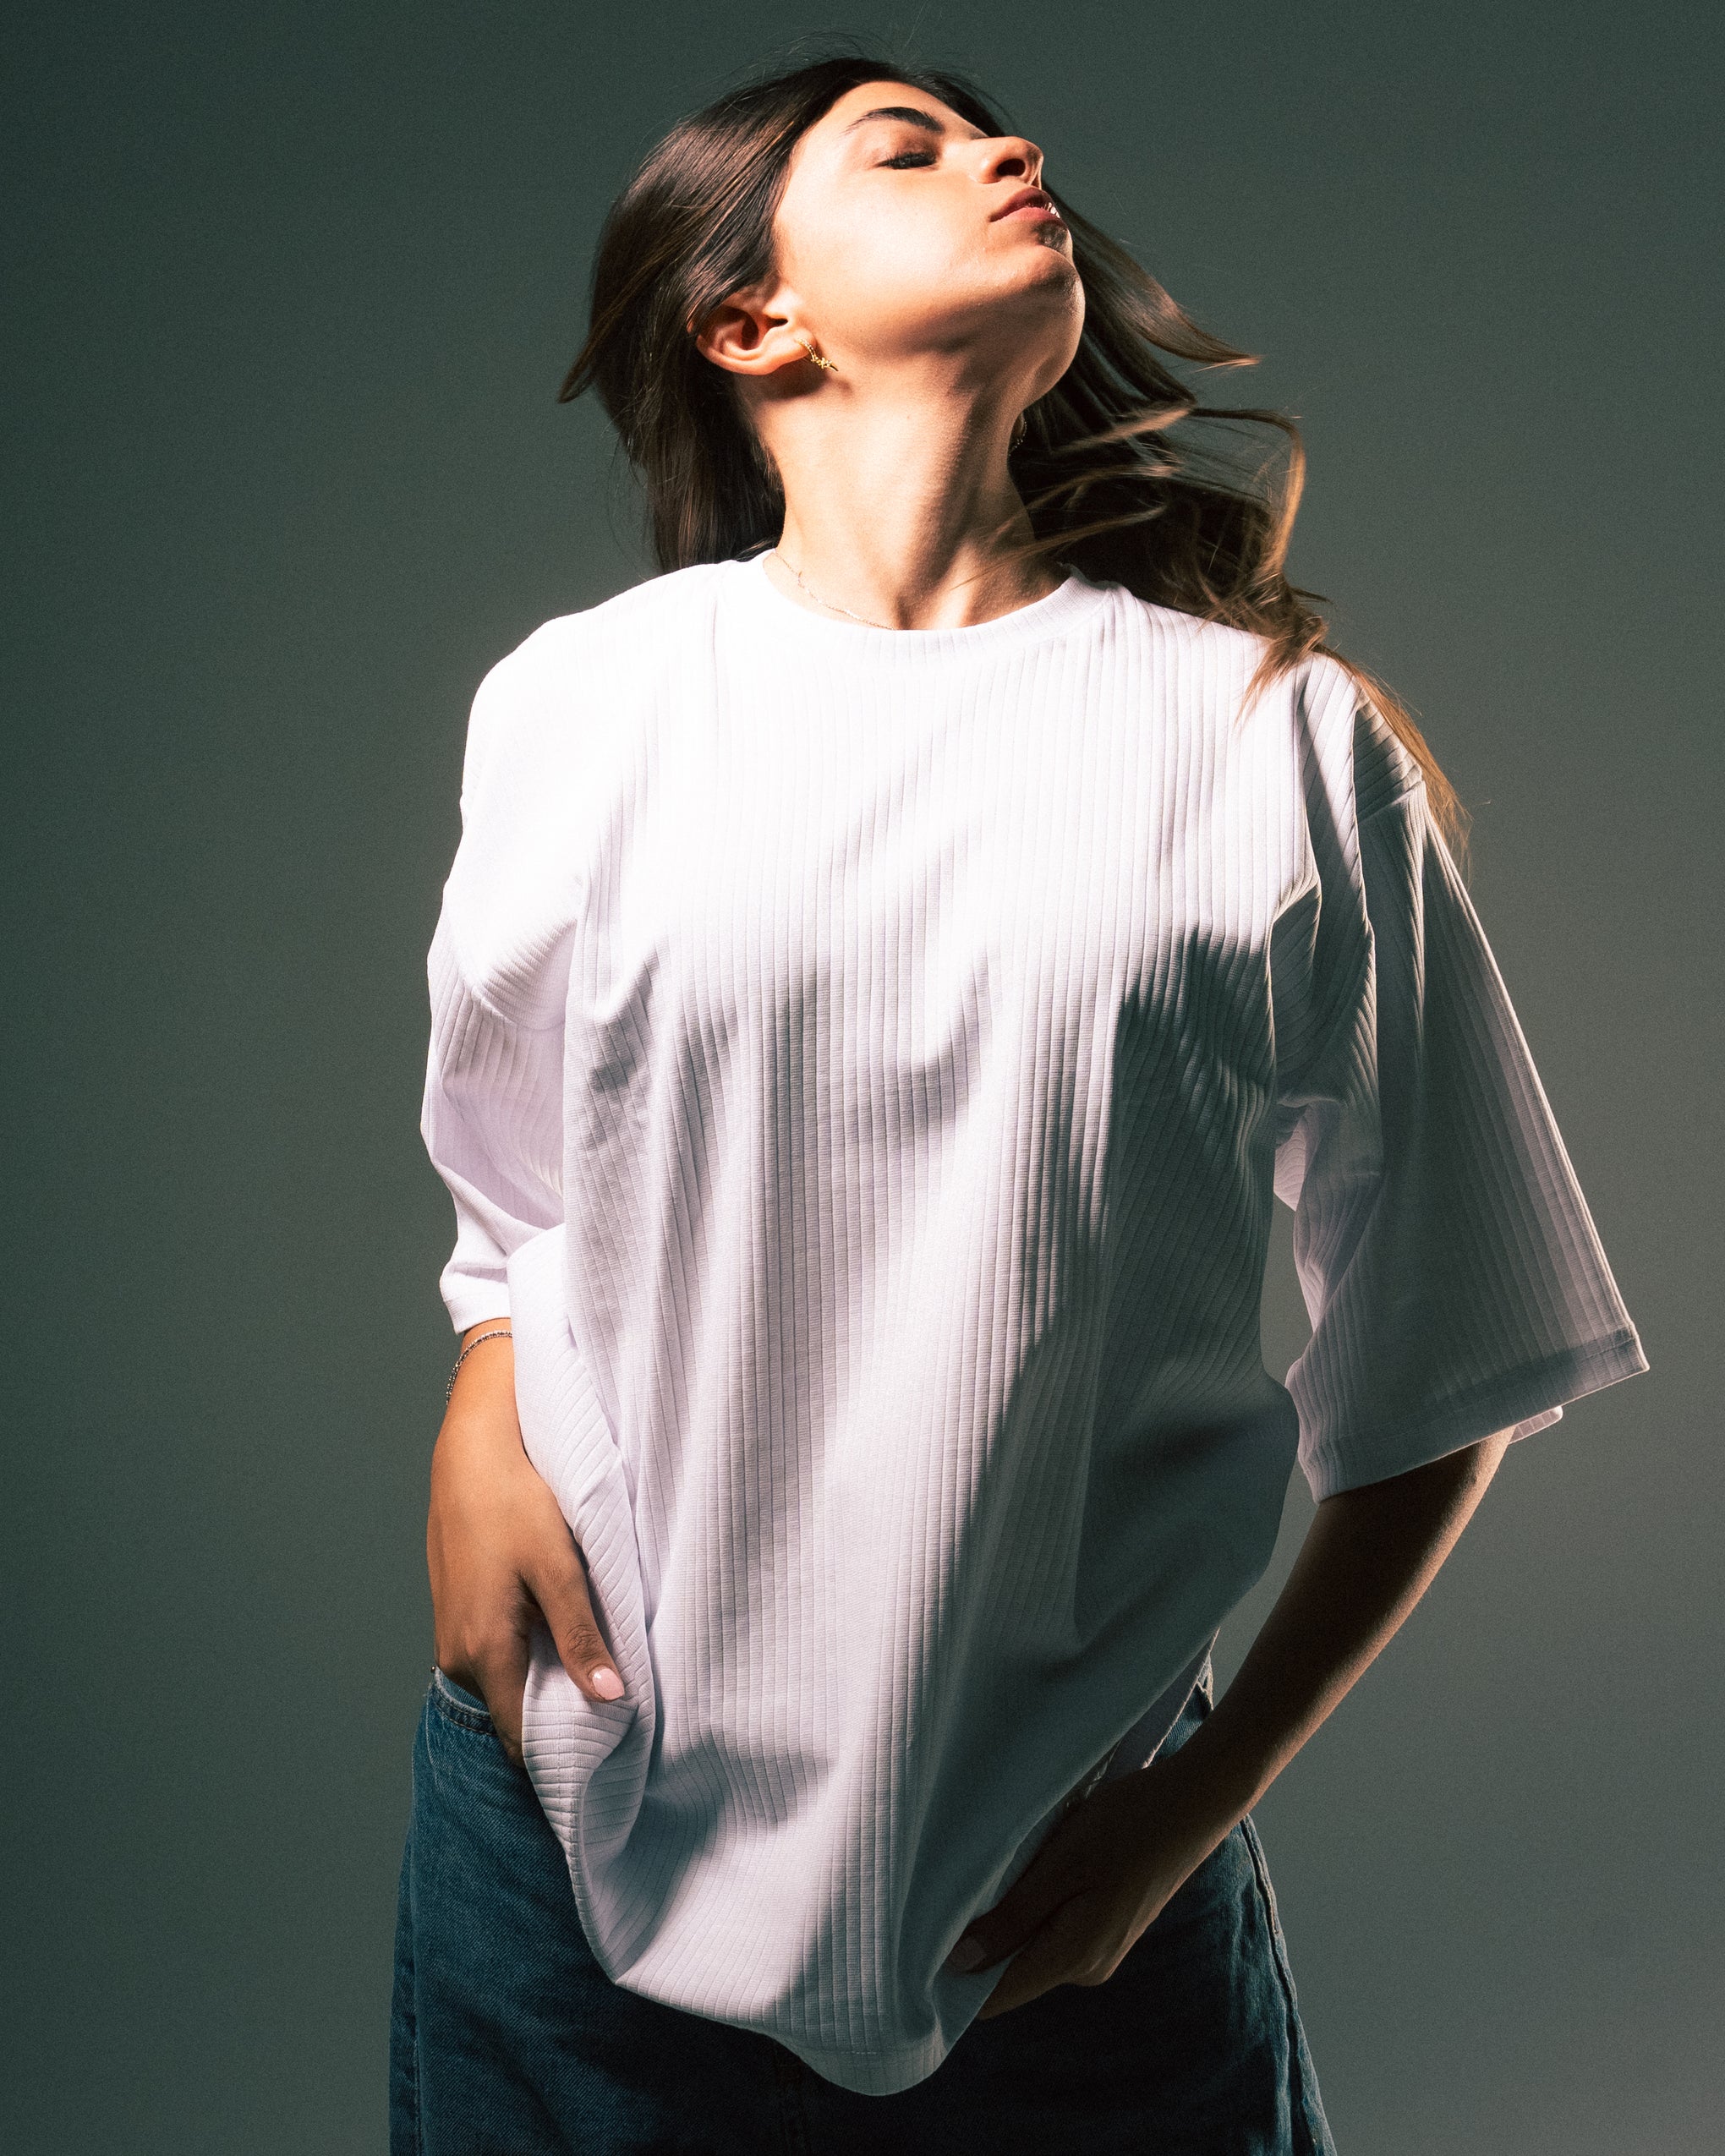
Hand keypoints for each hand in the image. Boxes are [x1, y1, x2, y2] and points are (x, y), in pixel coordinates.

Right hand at [427, 1339, 624, 1769]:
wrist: (472, 1451)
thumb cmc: (514, 1503)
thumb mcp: (559, 1570)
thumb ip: (581, 1637)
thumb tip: (609, 1697)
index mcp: (483, 1652)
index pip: (518, 1737)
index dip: (559, 1757)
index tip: (602, 1763)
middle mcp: (458, 1654)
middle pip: (511, 1713)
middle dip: (557, 1722)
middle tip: (612, 1719)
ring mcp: (452, 1633)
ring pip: (503, 1682)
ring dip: (543, 1684)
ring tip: (594, 1675)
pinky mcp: (456, 1610)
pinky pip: (493, 1655)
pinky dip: (526, 1656)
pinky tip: (560, 1635)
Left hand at [950, 1740, 1246, 2020]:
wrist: (1192, 1802)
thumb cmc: (1126, 1825)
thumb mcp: (1060, 1863)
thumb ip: (1012, 1917)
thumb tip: (960, 1963)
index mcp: (1075, 1957)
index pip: (997, 1997)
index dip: (955, 1983)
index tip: (916, 1951)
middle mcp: (1088, 1966)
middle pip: (1012, 1973)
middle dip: (977, 1943)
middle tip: (942, 1896)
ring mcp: (1101, 1948)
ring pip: (1032, 1947)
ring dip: (1006, 1920)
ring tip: (981, 1875)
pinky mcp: (1106, 1925)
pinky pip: (1053, 1930)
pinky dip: (1031, 1908)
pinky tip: (1021, 1872)